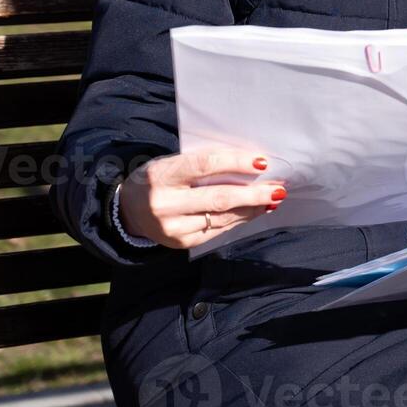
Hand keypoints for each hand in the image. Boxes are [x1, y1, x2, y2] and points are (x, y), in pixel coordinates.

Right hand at [118, 149, 287, 248]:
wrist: (128, 210)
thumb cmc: (159, 178)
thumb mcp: (171, 163)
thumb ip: (203, 163)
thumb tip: (250, 165)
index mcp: (160, 175)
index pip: (204, 165)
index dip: (235, 163)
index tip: (262, 162)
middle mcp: (164, 203)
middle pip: (218, 198)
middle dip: (253, 193)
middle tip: (278, 188)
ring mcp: (171, 228)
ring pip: (222, 217)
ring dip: (252, 207)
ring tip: (272, 198)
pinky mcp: (181, 244)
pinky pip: (218, 230)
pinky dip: (240, 219)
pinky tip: (255, 211)